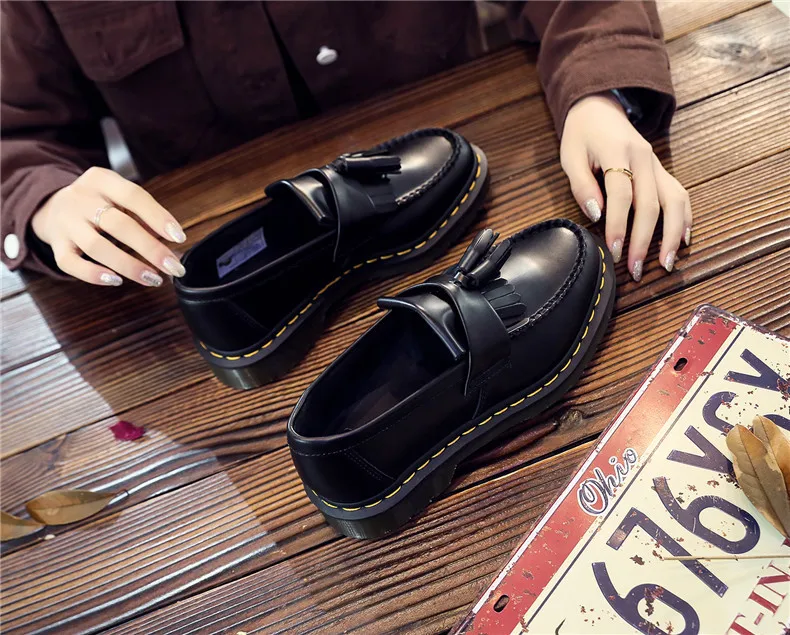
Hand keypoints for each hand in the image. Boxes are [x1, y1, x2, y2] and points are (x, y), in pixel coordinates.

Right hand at [31, 167, 186, 286]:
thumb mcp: (117, 195)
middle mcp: (81, 198)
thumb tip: (170, 239)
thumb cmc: (96, 202)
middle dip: (151, 249)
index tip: (179, 237)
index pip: (133, 196)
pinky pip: (70, 263)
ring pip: (97, 247)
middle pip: (119, 225)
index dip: (158, 217)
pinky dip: (92, 275)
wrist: (49, 203)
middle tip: (173, 267)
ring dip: (129, 266)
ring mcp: (66, 222)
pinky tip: (116, 280)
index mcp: (101, 180)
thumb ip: (142, 213)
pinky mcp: (55, 243)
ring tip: (153, 279)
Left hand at [560, 93, 691, 281]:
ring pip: (674, 201)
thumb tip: (597, 214)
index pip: (622, 194)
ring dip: (672, 235)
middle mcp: (644, 158)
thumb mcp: (570, 157)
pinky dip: (685, 219)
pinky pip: (680, 195)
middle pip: (651, 204)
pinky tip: (682, 240)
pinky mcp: (662, 171)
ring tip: (666, 263)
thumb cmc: (582, 136)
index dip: (618, 225)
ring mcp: (657, 164)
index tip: (615, 251)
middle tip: (635, 269)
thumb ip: (581, 185)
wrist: (600, 109)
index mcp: (618, 152)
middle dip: (644, 240)